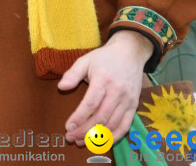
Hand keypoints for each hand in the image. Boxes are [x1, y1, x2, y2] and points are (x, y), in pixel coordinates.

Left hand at [57, 30, 151, 144]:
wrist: (130, 53)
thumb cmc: (104, 58)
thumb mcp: (85, 60)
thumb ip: (72, 74)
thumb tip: (61, 87)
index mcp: (103, 79)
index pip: (91, 103)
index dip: (79, 117)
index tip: (68, 126)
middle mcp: (117, 92)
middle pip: (101, 117)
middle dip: (85, 130)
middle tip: (71, 138)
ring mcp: (128, 101)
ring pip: (112, 124)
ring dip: (97, 137)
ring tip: (81, 141)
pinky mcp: (134, 106)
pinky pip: (125, 126)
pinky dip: (114, 137)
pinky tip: (102, 142)